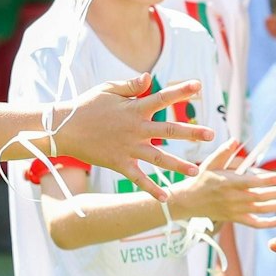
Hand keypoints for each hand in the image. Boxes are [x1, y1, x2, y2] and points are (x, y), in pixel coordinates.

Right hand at [53, 76, 211, 196]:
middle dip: (191, 133)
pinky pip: (138, 178)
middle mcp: (135, 129)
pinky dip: (152, 188)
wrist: (63, 129)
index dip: (180, 91)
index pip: (162, 98)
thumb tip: (149, 78)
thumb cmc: (86, 106)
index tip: (199, 86)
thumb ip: (130, 86)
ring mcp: (128, 148)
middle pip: (169, 131)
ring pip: (158, 158)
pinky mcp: (119, 163)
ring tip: (196, 170)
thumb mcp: (108, 90)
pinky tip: (166, 197)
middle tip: (212, 134)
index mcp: (134, 109)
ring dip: (178, 164)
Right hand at [169, 143, 275, 227]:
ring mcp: (235, 210)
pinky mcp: (235, 219)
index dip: (266, 181)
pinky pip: (253, 223)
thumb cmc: (201, 180)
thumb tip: (235, 139)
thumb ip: (224, 152)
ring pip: (259, 210)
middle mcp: (233, 198)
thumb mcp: (210, 163)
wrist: (189, 202)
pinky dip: (266, 224)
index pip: (250, 183)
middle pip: (259, 197)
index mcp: (228, 183)